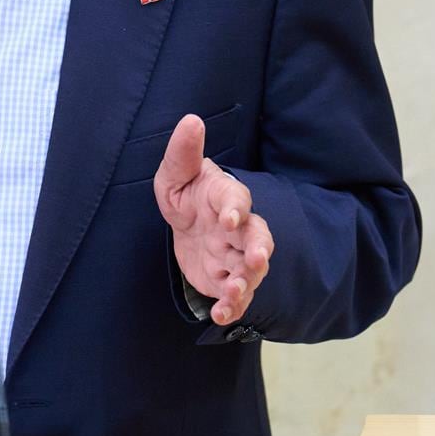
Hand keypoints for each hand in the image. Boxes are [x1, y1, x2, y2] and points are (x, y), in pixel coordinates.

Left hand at [154, 114, 273, 326]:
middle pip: (258, 237)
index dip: (235, 209)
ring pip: (251, 270)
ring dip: (247, 281)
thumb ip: (184, 151)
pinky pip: (235, 295)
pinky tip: (220, 315)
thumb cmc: (185, 194)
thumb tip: (191, 120)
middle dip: (259, 249)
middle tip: (256, 260)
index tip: (228, 218)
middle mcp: (238, 228)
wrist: (184, 224)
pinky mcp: (226, 279)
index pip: (237, 200)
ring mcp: (235, 255)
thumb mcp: (176, 173)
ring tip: (235, 291)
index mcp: (226, 197)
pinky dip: (232, 306)